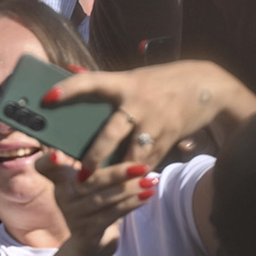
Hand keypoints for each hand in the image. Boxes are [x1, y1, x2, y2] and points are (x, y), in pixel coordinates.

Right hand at [35, 151, 153, 255]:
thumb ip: (93, 167)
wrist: (89, 243)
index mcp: (59, 182)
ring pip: (104, 199)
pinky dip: (131, 204)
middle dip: (118, 173)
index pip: (46, 169)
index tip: (57, 155)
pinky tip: (146, 196)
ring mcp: (73, 216)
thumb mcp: (88, 185)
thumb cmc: (93, 205)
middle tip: (142, 166)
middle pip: (90, 182)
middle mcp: (62, 198)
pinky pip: (111, 215)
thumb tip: (120, 142)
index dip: (49, 162)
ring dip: (131, 189)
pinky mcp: (86, 232)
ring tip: (150, 181)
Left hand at [41, 60, 255, 174]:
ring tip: (96, 186)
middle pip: (111, 132)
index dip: (68, 88)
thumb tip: (66, 69)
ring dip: (115, 173)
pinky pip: (149, 161)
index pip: (91, 82)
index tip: (47, 98)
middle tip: (79, 173)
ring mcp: (155, 123)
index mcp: (124, 83)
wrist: (208, 86)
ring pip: (133, 155)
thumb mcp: (132, 76)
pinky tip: (123, 186)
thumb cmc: (159, 81)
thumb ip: (101, 80)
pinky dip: (135, 174)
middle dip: (95, 155)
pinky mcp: (168, 138)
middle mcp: (139, 103)